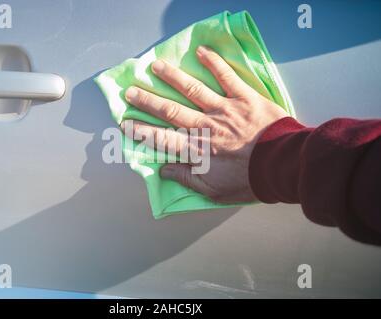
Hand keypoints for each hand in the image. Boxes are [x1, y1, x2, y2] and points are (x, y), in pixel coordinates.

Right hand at [121, 46, 288, 202]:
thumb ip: (188, 179)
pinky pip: (227, 77)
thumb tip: (164, 170)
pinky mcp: (244, 98)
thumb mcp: (215, 191)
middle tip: (131, 91)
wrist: (283, 166)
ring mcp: (224, 110)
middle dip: (148, 100)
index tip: (126, 123)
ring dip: (173, 77)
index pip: (162, 139)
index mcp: (197, 150)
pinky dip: (214, 63)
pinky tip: (201, 52)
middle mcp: (205, 126)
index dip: (142, 131)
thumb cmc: (250, 181)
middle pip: (171, 111)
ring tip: (156, 66)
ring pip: (193, 90)